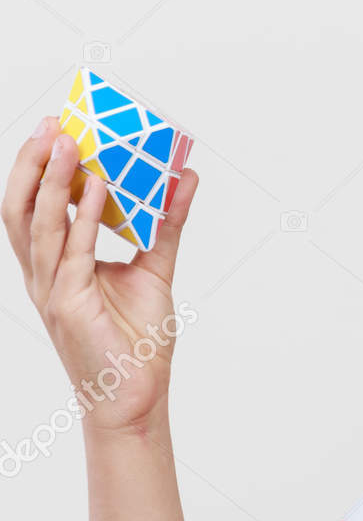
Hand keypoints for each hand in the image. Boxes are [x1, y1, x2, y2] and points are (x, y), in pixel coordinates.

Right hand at [3, 116, 198, 432]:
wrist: (137, 396)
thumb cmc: (139, 341)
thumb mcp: (155, 269)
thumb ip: (167, 223)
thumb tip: (184, 177)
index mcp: (56, 264)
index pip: (36, 206)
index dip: (39, 168)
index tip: (57, 128)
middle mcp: (45, 272)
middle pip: (21, 206)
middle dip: (33, 163)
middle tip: (53, 123)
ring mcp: (52, 288)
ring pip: (39, 222)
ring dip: (52, 179)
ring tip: (68, 142)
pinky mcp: (68, 304)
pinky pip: (72, 251)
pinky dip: (83, 216)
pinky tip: (95, 187)